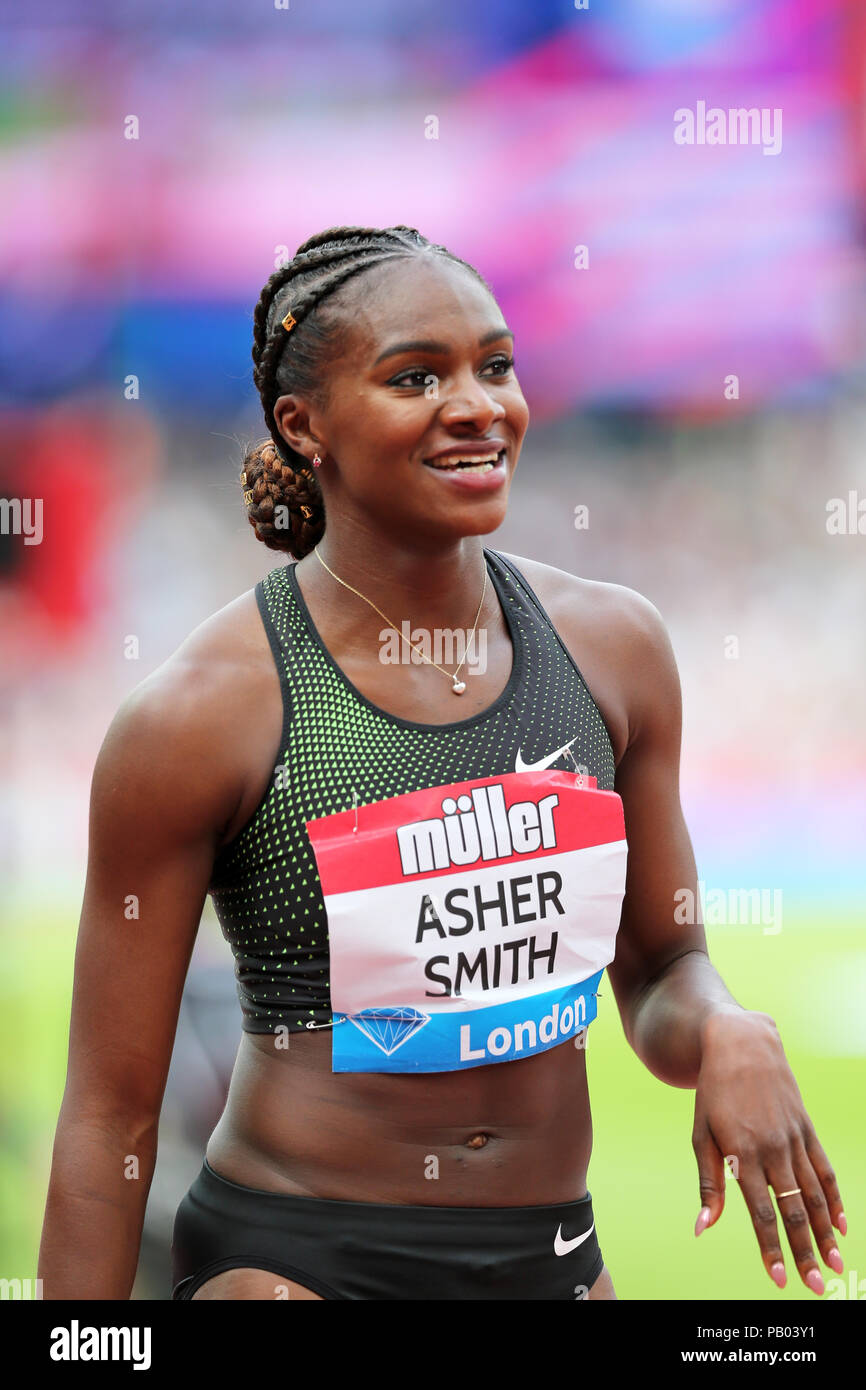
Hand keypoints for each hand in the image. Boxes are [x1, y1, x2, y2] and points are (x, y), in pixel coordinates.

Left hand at [691, 1009, 845, 1294]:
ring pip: (814, 1194)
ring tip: (834, 1264)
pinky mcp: (807, 1128)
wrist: (741, 1043)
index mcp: (742, 1152)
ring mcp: (793, 1138)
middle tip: (814, 1286)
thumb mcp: (701, 1134)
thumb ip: (708, 1183)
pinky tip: (843, 1225)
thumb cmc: (713, 1092)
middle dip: (804, 1251)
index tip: (778, 1278)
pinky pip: (825, 1169)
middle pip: (793, 1210)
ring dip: (826, 1232)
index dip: (770, 1247)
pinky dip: (836, 1198)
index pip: (760, 1211)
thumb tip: (703, 1228)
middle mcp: (772, 1148)